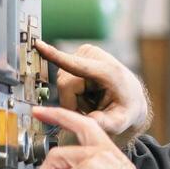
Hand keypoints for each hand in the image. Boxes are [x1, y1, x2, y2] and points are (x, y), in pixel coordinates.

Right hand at [34, 40, 150, 145]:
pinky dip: (73, 91)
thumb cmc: (126, 108)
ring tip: (93, 100)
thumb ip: (104, 123)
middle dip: (72, 103)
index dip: (56, 56)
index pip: (78, 65)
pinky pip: (64, 79)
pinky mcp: (77, 54)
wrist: (131, 96)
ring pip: (62, 83)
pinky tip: (88, 92)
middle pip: (65, 85)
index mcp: (107, 71)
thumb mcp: (120, 122)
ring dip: (74, 98)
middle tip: (91, 109)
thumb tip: (85, 122)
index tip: (39, 45)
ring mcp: (85, 53)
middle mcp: (95, 56)